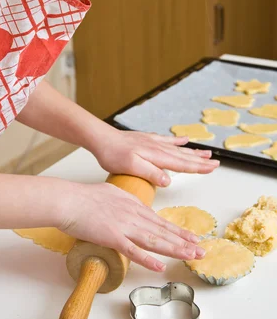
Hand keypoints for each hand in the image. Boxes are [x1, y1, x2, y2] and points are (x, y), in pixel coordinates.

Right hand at [58, 181, 204, 271]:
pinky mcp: (112, 237)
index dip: (177, 230)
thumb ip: (123, 202)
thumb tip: (130, 207)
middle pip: (162, 230)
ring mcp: (124, 226)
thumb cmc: (84, 197)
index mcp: (133, 204)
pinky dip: (148, 259)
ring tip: (191, 256)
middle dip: (184, 241)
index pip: (160, 220)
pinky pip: (133, 251)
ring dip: (174, 249)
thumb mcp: (111, 192)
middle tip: (201, 250)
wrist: (68, 200)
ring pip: (154, 240)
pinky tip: (160, 266)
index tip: (192, 237)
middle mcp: (133, 214)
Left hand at [91, 128, 218, 186]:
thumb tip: (169, 180)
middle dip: (201, 160)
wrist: (101, 138)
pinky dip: (177, 140)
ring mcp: (153, 142)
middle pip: (184, 156)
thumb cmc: (113, 154)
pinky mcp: (146, 139)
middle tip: (217, 162)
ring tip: (207, 152)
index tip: (213, 168)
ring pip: (178, 148)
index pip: (182, 164)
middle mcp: (158, 148)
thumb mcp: (131, 167)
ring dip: (193, 151)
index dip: (198, 167)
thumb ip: (151, 173)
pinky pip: (166, 140)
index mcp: (156, 156)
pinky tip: (184, 139)